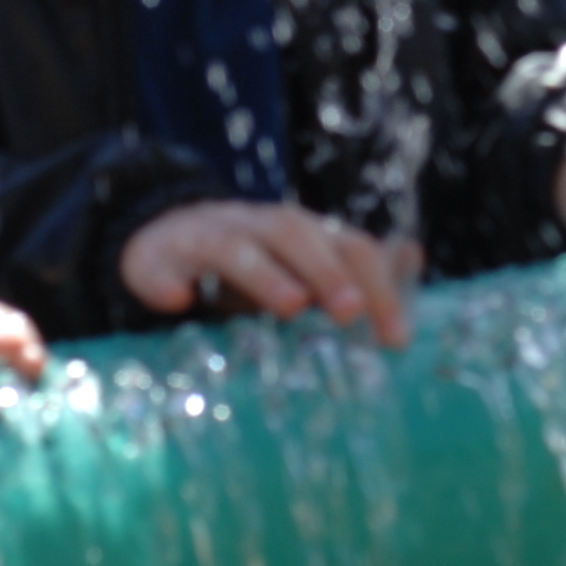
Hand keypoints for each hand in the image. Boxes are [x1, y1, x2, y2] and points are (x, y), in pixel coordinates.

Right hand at [120, 201, 422, 346]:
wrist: (161, 239)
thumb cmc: (246, 265)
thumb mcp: (299, 265)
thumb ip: (350, 268)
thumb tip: (413, 257)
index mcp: (298, 232)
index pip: (347, 245)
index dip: (376, 285)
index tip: (397, 340)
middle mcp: (253, 226)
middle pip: (294, 233)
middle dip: (325, 270)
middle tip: (349, 312)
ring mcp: (202, 237)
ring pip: (233, 246)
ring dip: (263, 273)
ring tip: (290, 307)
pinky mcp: (152, 258)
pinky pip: (156, 266)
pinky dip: (164, 280)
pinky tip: (176, 301)